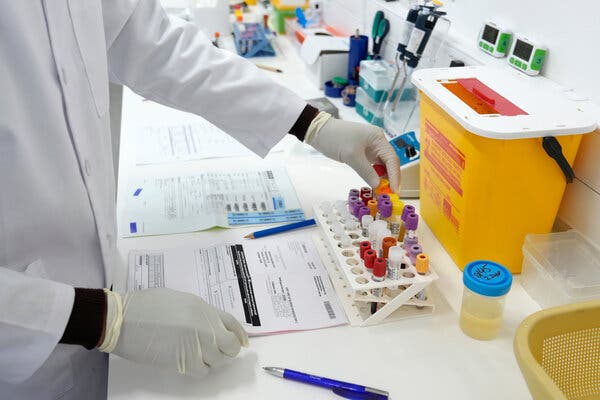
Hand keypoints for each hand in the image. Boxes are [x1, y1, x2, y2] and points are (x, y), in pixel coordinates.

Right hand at [98, 288, 248, 376]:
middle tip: (218, 351)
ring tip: (198, 354)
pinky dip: (199, 369)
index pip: (231, 323)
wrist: (123, 319)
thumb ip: (199, 312)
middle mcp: (204, 326)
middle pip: (230, 346)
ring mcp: (196, 345)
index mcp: (203, 308)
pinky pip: (202, 371)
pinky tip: (189, 362)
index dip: (239, 335)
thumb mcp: (179, 300)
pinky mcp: (183, 361)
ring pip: (218, 361)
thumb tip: (210, 324)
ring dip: (212, 360)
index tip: (242, 342)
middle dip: (227, 350)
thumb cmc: (145, 305)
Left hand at [305, 112, 399, 191]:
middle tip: (391, 194)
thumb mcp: (351, 157)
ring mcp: (370, 147)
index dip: (395, 176)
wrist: (318, 131)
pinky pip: (373, 165)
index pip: (392, 159)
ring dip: (384, 177)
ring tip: (384, 192)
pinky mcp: (363, 152)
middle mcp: (377, 142)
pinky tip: (375, 184)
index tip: (395, 190)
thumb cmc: (335, 139)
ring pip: (382, 165)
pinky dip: (375, 175)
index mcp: (378, 138)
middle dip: (392, 178)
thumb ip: (366, 172)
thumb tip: (378, 185)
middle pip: (390, 162)